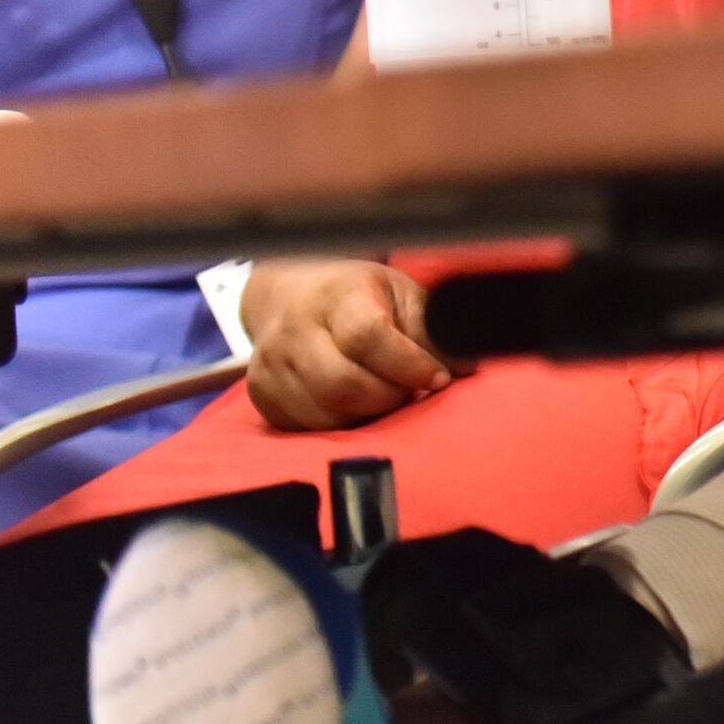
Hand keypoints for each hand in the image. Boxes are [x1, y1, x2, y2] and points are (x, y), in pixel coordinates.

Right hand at [240, 259, 454, 430]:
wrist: (290, 295)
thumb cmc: (358, 295)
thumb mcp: (401, 295)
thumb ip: (430, 330)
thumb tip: (463, 367)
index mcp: (336, 296)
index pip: (367, 337)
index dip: (408, 365)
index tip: (438, 378)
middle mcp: (294, 330)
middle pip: (343, 385)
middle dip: (389, 396)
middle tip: (408, 389)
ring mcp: (270, 366)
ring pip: (325, 415)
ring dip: (366, 415)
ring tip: (382, 393)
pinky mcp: (260, 396)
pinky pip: (305, 429)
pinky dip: (339, 425)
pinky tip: (353, 404)